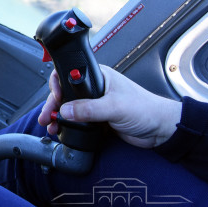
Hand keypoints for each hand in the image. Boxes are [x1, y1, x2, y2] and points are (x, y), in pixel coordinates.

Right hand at [37, 65, 181, 147]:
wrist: (161, 130)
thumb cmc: (146, 109)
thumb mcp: (115, 107)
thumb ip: (89, 109)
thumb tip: (66, 110)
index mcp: (99, 77)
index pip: (70, 75)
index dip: (58, 85)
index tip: (54, 98)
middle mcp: (95, 89)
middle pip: (66, 94)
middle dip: (53, 105)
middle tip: (46, 116)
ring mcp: (95, 105)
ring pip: (69, 109)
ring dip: (57, 117)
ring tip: (49, 126)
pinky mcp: (97, 120)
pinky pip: (77, 121)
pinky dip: (67, 126)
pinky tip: (61, 131)